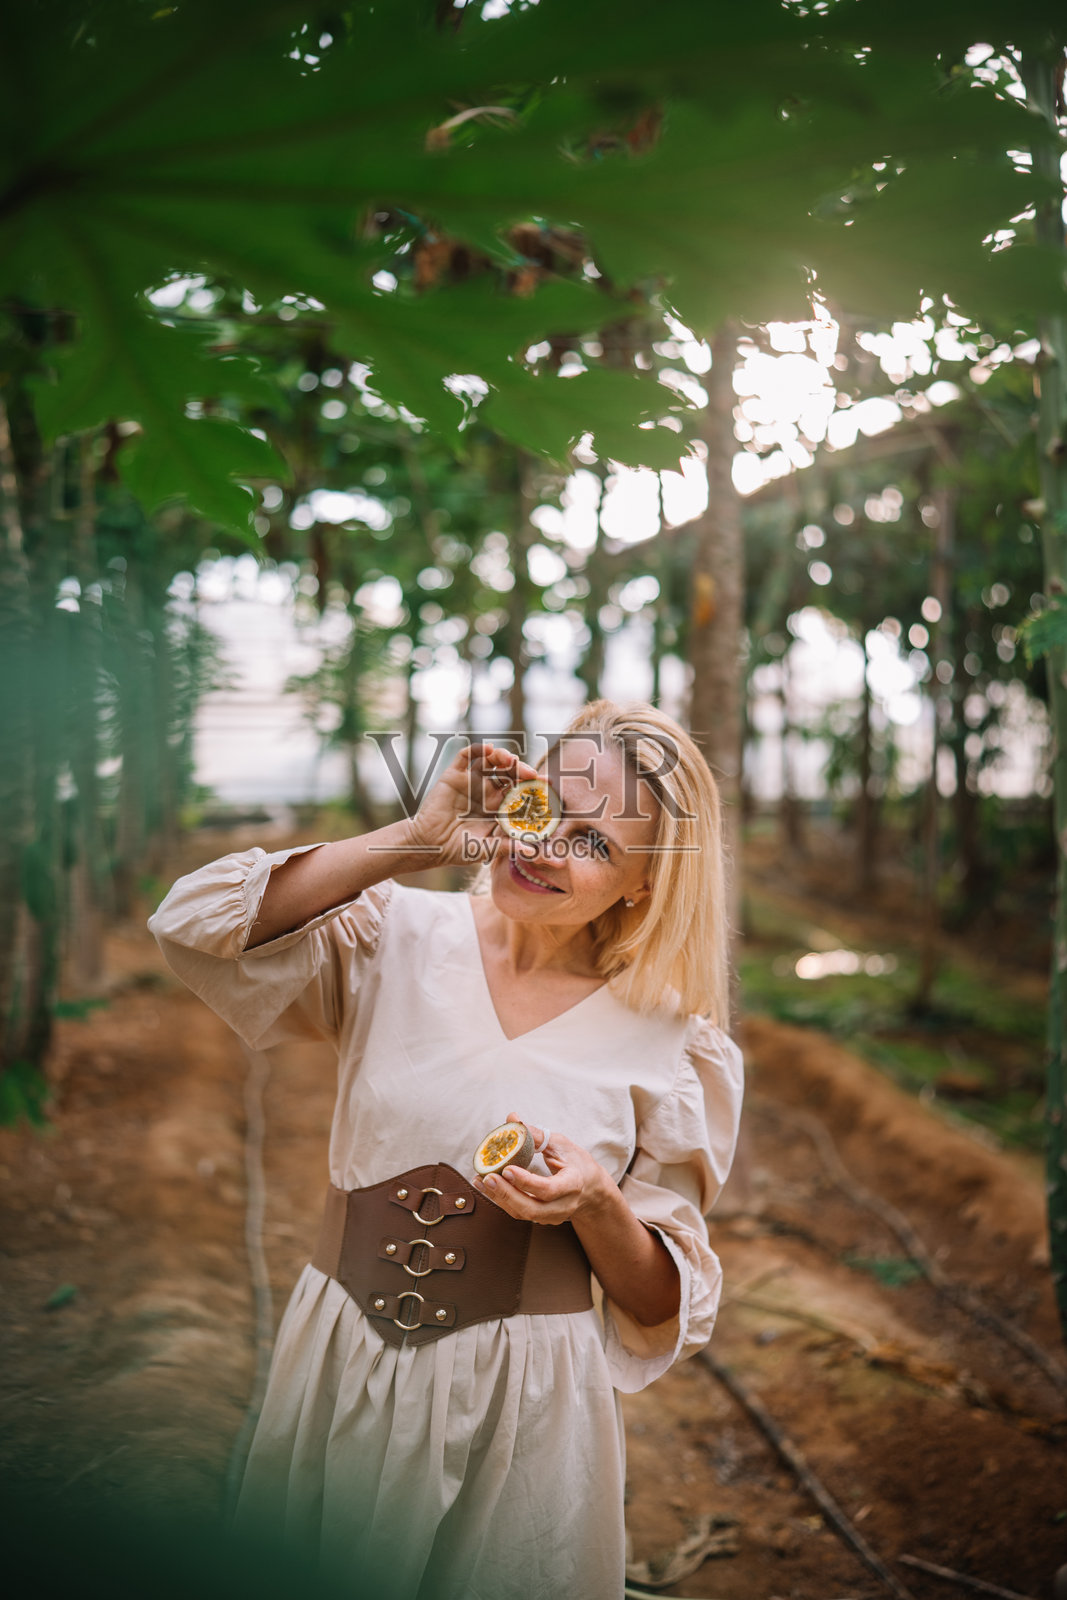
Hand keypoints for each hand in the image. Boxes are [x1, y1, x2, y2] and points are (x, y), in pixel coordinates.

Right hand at [405, 742, 540, 867]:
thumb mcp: (485, 848)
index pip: (520, 791)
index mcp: (499, 807)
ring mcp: (472, 781)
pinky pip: (465, 756)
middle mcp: (488, 791)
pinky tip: (487, 749)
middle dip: (521, 770)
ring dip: (502, 756)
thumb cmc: (459, 849)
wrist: (429, 844)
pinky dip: (476, 750)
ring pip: (491, 761)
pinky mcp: (454, 775)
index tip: (546, 783)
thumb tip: (530, 849)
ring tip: (510, 759)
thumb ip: (506, 846)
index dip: (533, 786)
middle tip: (529, 773)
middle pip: (509, 773)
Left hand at [472, 1112, 612, 1225]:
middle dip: (507, 1194)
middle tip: (488, 1177)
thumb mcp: (561, 1144)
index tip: (507, 1169)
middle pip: (532, 1209)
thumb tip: (512, 1119)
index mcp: (573, 1184)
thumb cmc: (576, 1162)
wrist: (590, 1189)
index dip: (526, 1182)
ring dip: (499, 1198)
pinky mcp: (541, 1219)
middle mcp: (563, 1205)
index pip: (548, 1190)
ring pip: (523, 1214)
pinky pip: (519, 1213)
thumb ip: (536, 1134)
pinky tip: (486, 1186)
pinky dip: (501, 1200)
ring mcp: (552, 1216)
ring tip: (480, 1180)